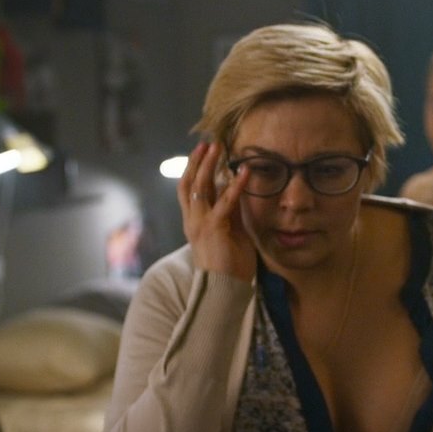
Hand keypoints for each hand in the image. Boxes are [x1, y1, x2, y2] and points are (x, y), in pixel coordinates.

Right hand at [177, 142, 255, 279]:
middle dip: (198, 161)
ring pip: (199, 187)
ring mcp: (200, 223)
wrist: (225, 289)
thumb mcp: (231, 231)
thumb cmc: (230, 265)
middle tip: (207, 142)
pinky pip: (224, 202)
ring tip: (218, 147)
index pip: (189, 190)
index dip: (193, 169)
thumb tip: (234, 189)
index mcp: (194, 222)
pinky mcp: (213, 228)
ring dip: (209, 165)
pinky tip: (244, 172)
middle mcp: (192, 220)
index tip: (202, 152)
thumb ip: (231, 211)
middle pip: (189, 183)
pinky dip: (235, 185)